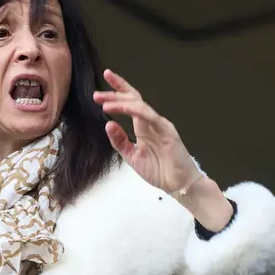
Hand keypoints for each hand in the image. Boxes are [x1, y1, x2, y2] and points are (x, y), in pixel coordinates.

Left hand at [94, 69, 232, 229]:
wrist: (177, 184)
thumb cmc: (159, 170)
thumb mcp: (132, 156)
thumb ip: (120, 141)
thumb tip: (108, 124)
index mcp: (143, 127)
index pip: (129, 104)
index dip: (117, 92)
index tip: (100, 90)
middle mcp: (151, 122)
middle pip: (133, 99)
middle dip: (115, 94)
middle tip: (96, 95)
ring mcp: (159, 125)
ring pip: (139, 106)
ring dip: (121, 102)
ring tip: (105, 104)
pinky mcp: (167, 130)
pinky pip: (151, 116)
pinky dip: (137, 110)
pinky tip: (125, 108)